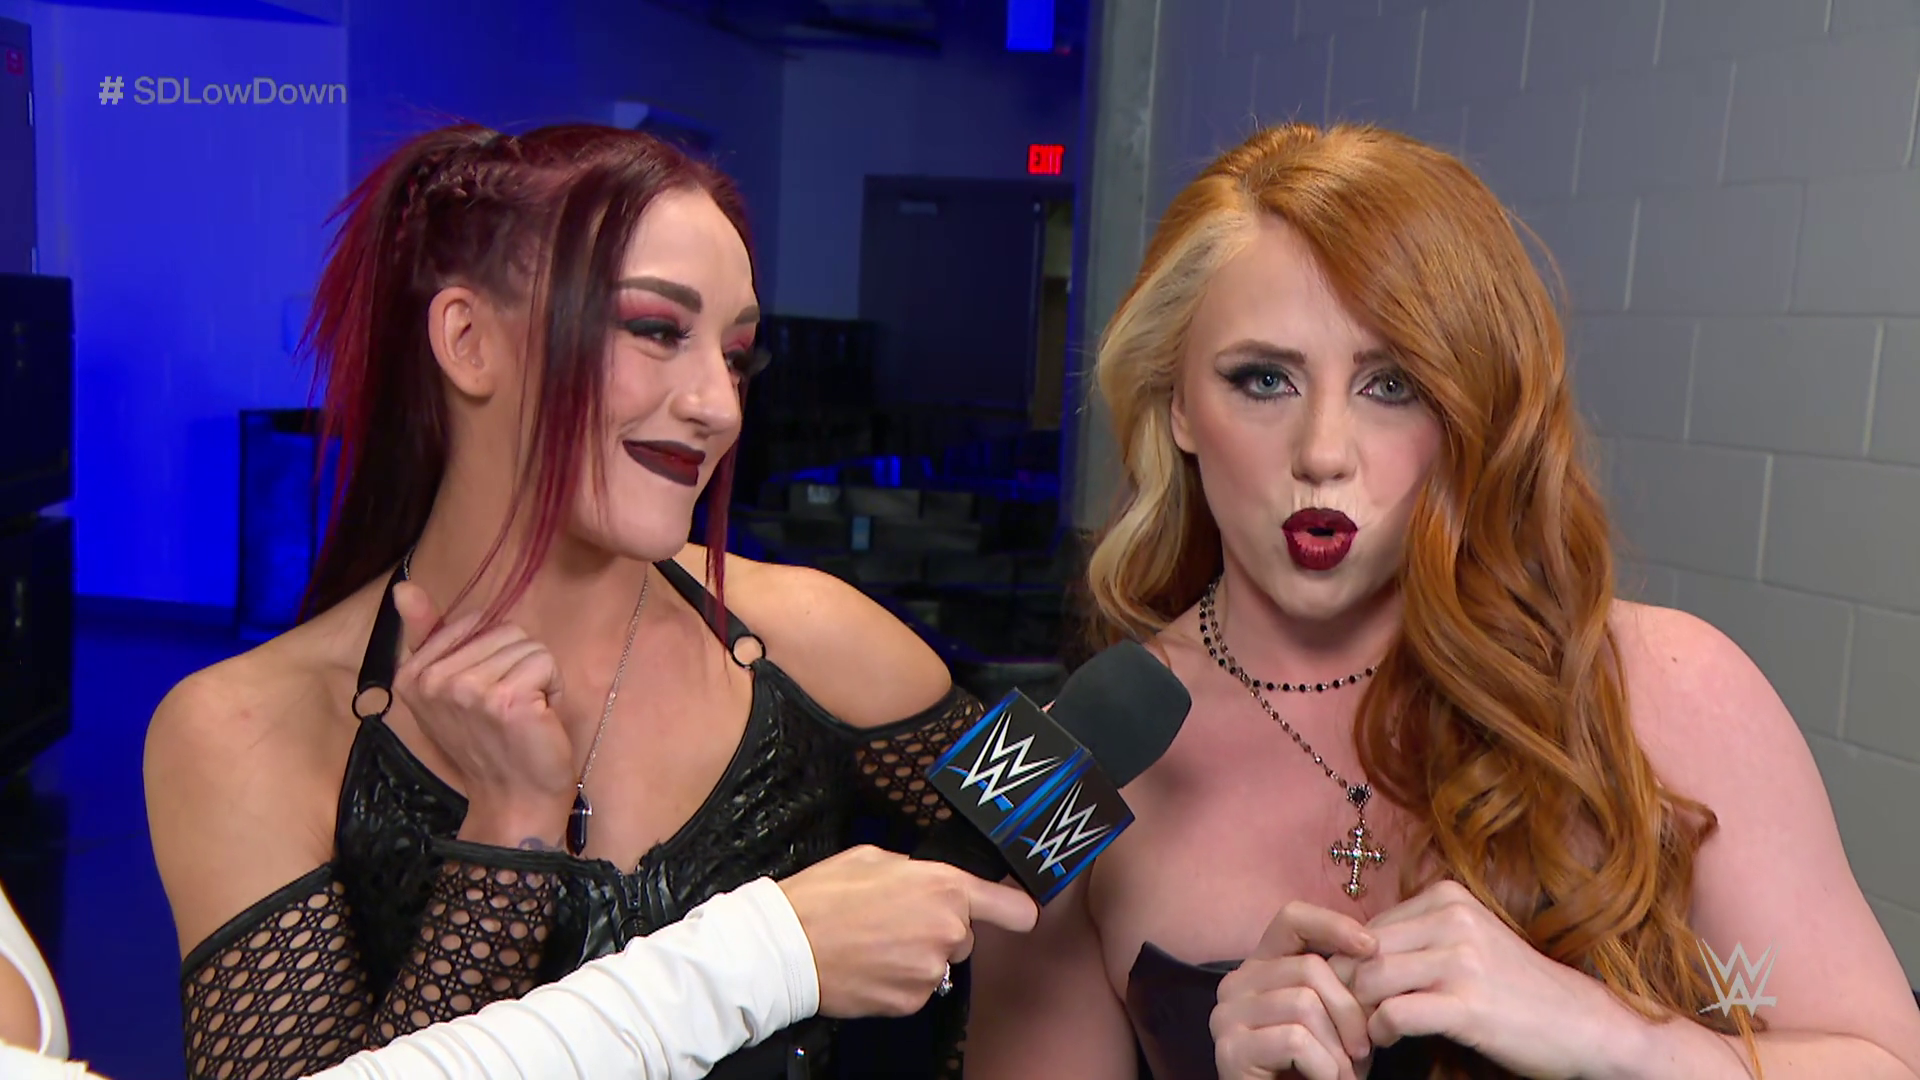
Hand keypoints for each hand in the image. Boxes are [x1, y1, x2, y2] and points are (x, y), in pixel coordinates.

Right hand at [391, 582, 577, 846]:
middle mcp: (433, 680)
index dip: (493, 655)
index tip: (485, 695)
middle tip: (508, 708)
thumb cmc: (489, 743)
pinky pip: (545, 662)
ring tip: (523, 713)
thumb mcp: (449, 689)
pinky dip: (552, 688)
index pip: (472, 622)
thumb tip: (403, 587)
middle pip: (505, 630)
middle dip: (518, 665)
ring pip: (527, 644)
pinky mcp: (506, 699)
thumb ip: (429, 636)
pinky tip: (537, 718)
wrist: (513, 798)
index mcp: (412, 675)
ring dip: (537, 677)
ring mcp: (468, 690)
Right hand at [778, 846, 1039, 1018]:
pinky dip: (899, 980)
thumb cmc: (823, 897)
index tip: (1013, 912)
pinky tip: (871, 964)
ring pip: (939, 963)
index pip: (1013, 908)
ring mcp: (930, 971)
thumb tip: (926, 881)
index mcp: (945, 887)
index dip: (1015, 910)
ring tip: (875, 942)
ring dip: (917, 956)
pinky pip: (917, 988)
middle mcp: (947, 931)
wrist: (786, 947)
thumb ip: (916, 870)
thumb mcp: (874, 858)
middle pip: (964, 935)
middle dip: (939, 929)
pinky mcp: (911, 1002)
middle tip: (897, 920)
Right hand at [1213, 901, 1380, 1079]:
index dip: (1333, 925)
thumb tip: (1372, 953)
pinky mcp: (1230, 1051)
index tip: (1372, 948)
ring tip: (1344, 1074)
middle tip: (1364, 1050)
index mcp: (1260, 968)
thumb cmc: (1316, 1072)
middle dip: (1350, 1011)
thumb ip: (1342, 986)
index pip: (1291, 919)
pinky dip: (1324, 1066)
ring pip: (1304, 1003)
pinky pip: (1295, 1040)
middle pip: (1309, 968)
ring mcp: (1227, 1017)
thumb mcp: (1335, 1021)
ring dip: (1338, 1047)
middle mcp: (1235, 985)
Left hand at [1349, 880, 1632, 1078]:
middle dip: (1344, 988)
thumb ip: (1416, 937)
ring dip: (1357, 1013)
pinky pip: (1394, 1013)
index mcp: (1446, 897)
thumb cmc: (1515, 987)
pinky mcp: (1468, 1004)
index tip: (1348, 992)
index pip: (1365, 927)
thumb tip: (1348, 951)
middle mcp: (1452, 919)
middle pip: (1360, 952)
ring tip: (1366, 1031)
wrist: (1583, 1024)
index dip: (1347, 964)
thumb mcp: (1467, 941)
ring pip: (1369, 979)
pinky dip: (1380, 1030)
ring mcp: (1461, 960)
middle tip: (1346, 1017)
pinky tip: (1388, 1039)